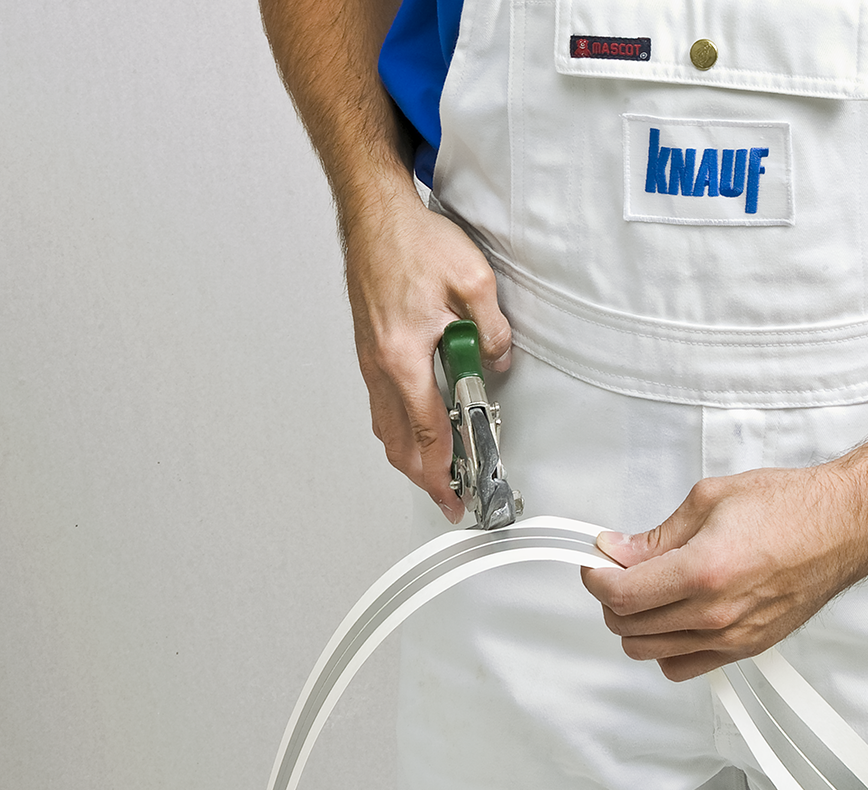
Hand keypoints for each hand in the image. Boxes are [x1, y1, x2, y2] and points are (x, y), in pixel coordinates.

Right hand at [341, 188, 511, 522]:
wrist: (375, 214)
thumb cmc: (412, 241)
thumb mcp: (474, 281)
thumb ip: (493, 330)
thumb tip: (499, 360)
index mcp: (404, 355)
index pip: (428, 430)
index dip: (444, 469)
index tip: (454, 493)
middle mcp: (380, 363)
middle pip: (398, 441)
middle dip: (424, 477)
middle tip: (447, 498)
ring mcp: (370, 357)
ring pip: (385, 426)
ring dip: (409, 455)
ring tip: (435, 472)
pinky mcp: (369, 348)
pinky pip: (381, 404)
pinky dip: (398, 428)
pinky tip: (415, 429)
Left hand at [581, 464, 867, 680]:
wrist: (844, 526)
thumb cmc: (793, 508)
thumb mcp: (711, 500)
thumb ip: (658, 535)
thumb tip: (620, 550)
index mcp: (703, 570)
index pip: (621, 594)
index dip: (596, 577)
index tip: (597, 562)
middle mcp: (715, 612)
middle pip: (628, 627)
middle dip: (612, 598)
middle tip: (619, 570)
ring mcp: (732, 636)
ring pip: (649, 651)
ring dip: (635, 623)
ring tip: (646, 592)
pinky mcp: (746, 648)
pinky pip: (683, 666)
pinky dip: (665, 647)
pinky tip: (672, 618)